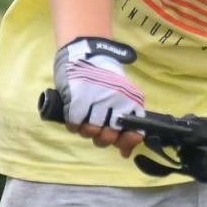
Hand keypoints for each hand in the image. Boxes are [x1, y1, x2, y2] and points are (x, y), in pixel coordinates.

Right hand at [53, 37, 144, 156]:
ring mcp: (96, 103)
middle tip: (98, 126)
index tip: (120, 144)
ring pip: (90, 132)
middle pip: (108, 137)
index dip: (126, 143)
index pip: (133, 133)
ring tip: (86, 118)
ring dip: (86, 130)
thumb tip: (126, 153)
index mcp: (131, 102)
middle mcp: (116, 104)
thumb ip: (126, 122)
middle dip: (102, 137)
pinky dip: (73, 123)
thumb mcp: (123, 96)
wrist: (87, 53)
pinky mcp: (77, 100)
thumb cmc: (105, 78)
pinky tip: (75, 115)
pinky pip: (74, 124)